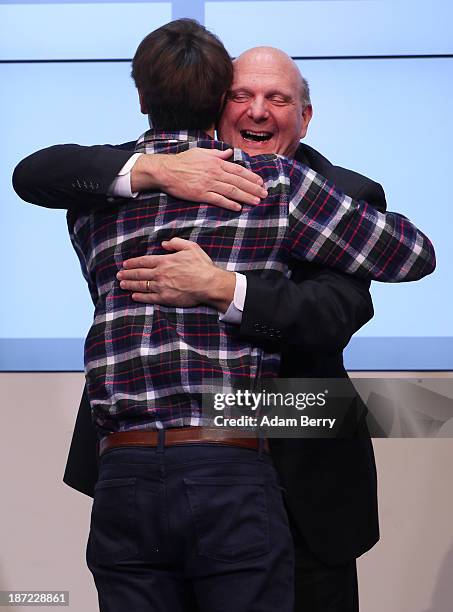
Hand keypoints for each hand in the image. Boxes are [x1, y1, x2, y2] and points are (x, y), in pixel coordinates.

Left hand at [117, 238, 235, 310]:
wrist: (209, 284)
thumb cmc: (202, 266)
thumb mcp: (191, 247)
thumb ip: (176, 243)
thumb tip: (164, 243)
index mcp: (165, 261)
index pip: (144, 261)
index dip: (133, 263)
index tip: (125, 264)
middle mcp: (160, 273)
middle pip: (139, 274)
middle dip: (127, 274)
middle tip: (119, 275)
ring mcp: (161, 287)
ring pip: (141, 286)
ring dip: (130, 285)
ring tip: (122, 284)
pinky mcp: (165, 298)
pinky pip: (149, 298)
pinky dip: (140, 297)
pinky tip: (134, 296)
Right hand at [131, 148, 266, 210]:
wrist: (166, 170)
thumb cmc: (182, 161)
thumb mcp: (201, 152)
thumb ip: (217, 154)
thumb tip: (229, 152)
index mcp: (216, 162)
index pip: (238, 170)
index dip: (251, 177)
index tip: (261, 182)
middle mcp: (214, 173)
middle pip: (238, 181)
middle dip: (253, 188)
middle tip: (264, 194)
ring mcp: (208, 184)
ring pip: (231, 191)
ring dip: (245, 196)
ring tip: (256, 201)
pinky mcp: (200, 194)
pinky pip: (218, 199)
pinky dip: (229, 204)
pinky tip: (238, 207)